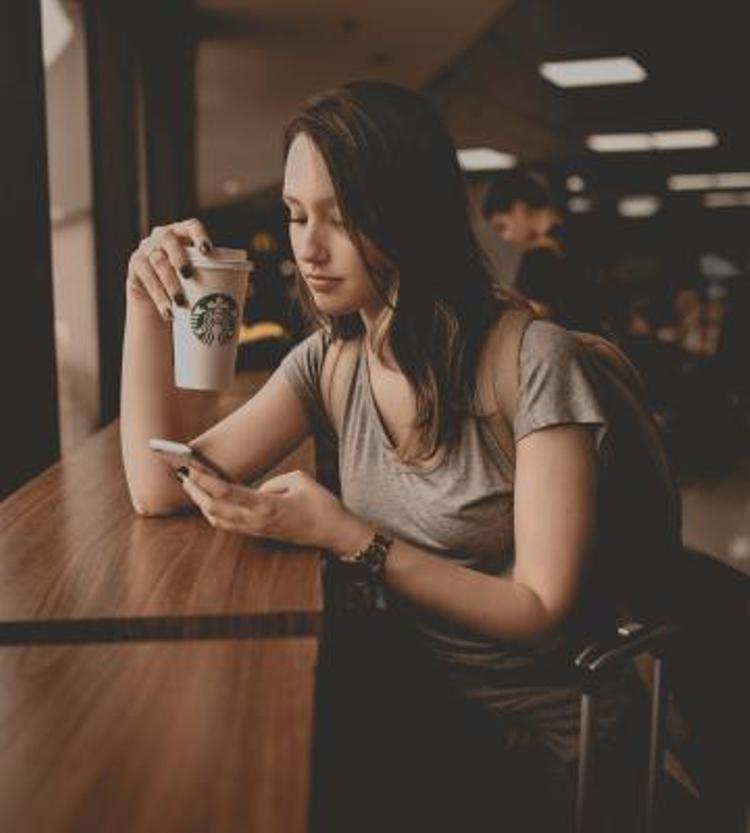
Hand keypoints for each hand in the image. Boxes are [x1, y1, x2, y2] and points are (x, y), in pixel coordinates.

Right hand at [126, 218, 214, 320]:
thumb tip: (250, 291)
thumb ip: (222, 279)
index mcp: (184, 234)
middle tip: (189, 275)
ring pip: (158, 262)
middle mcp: (162, 236)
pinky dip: (159, 297)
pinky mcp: (136, 266)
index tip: (208, 251)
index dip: (199, 235)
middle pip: (169, 240)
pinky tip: (168, 312)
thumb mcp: (201, 276)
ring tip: (181, 303)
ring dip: (170, 284)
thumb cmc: (187, 283)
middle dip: (179, 257)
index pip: (191, 226)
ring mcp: (147, 249)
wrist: (157, 297)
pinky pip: (146, 279)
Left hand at [179, 467, 373, 554]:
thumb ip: (273, 482)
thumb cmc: (321, 505)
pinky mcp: (260, 534)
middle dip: (195, 491)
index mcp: (265, 506)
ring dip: (202, 503)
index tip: (190, 468)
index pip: (225, 493)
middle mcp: (256, 522)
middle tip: (183, 474)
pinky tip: (210, 502)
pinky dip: (214, 512)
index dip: (204, 481)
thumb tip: (257, 490)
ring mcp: (256, 530)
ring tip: (192, 486)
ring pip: (218, 520)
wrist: (334, 532)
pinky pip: (229, 524)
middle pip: (214, 509)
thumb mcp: (299, 480)